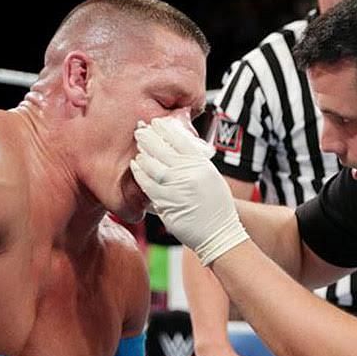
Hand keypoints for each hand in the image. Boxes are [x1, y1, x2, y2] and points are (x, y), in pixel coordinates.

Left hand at [131, 117, 248, 264]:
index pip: (180, 139)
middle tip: (139, 131)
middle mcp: (190, 174)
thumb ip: (193, 162)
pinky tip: (137, 169)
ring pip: (153, 168)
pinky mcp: (168, 204)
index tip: (156, 123)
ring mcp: (178, 189)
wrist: (220, 232)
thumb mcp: (210, 176)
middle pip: (163, 150)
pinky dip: (141, 176)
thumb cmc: (215, 204)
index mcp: (202, 164)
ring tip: (138, 152)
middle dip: (148, 138)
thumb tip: (171, 147)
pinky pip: (149, 187)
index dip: (165, 129)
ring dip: (143, 157)